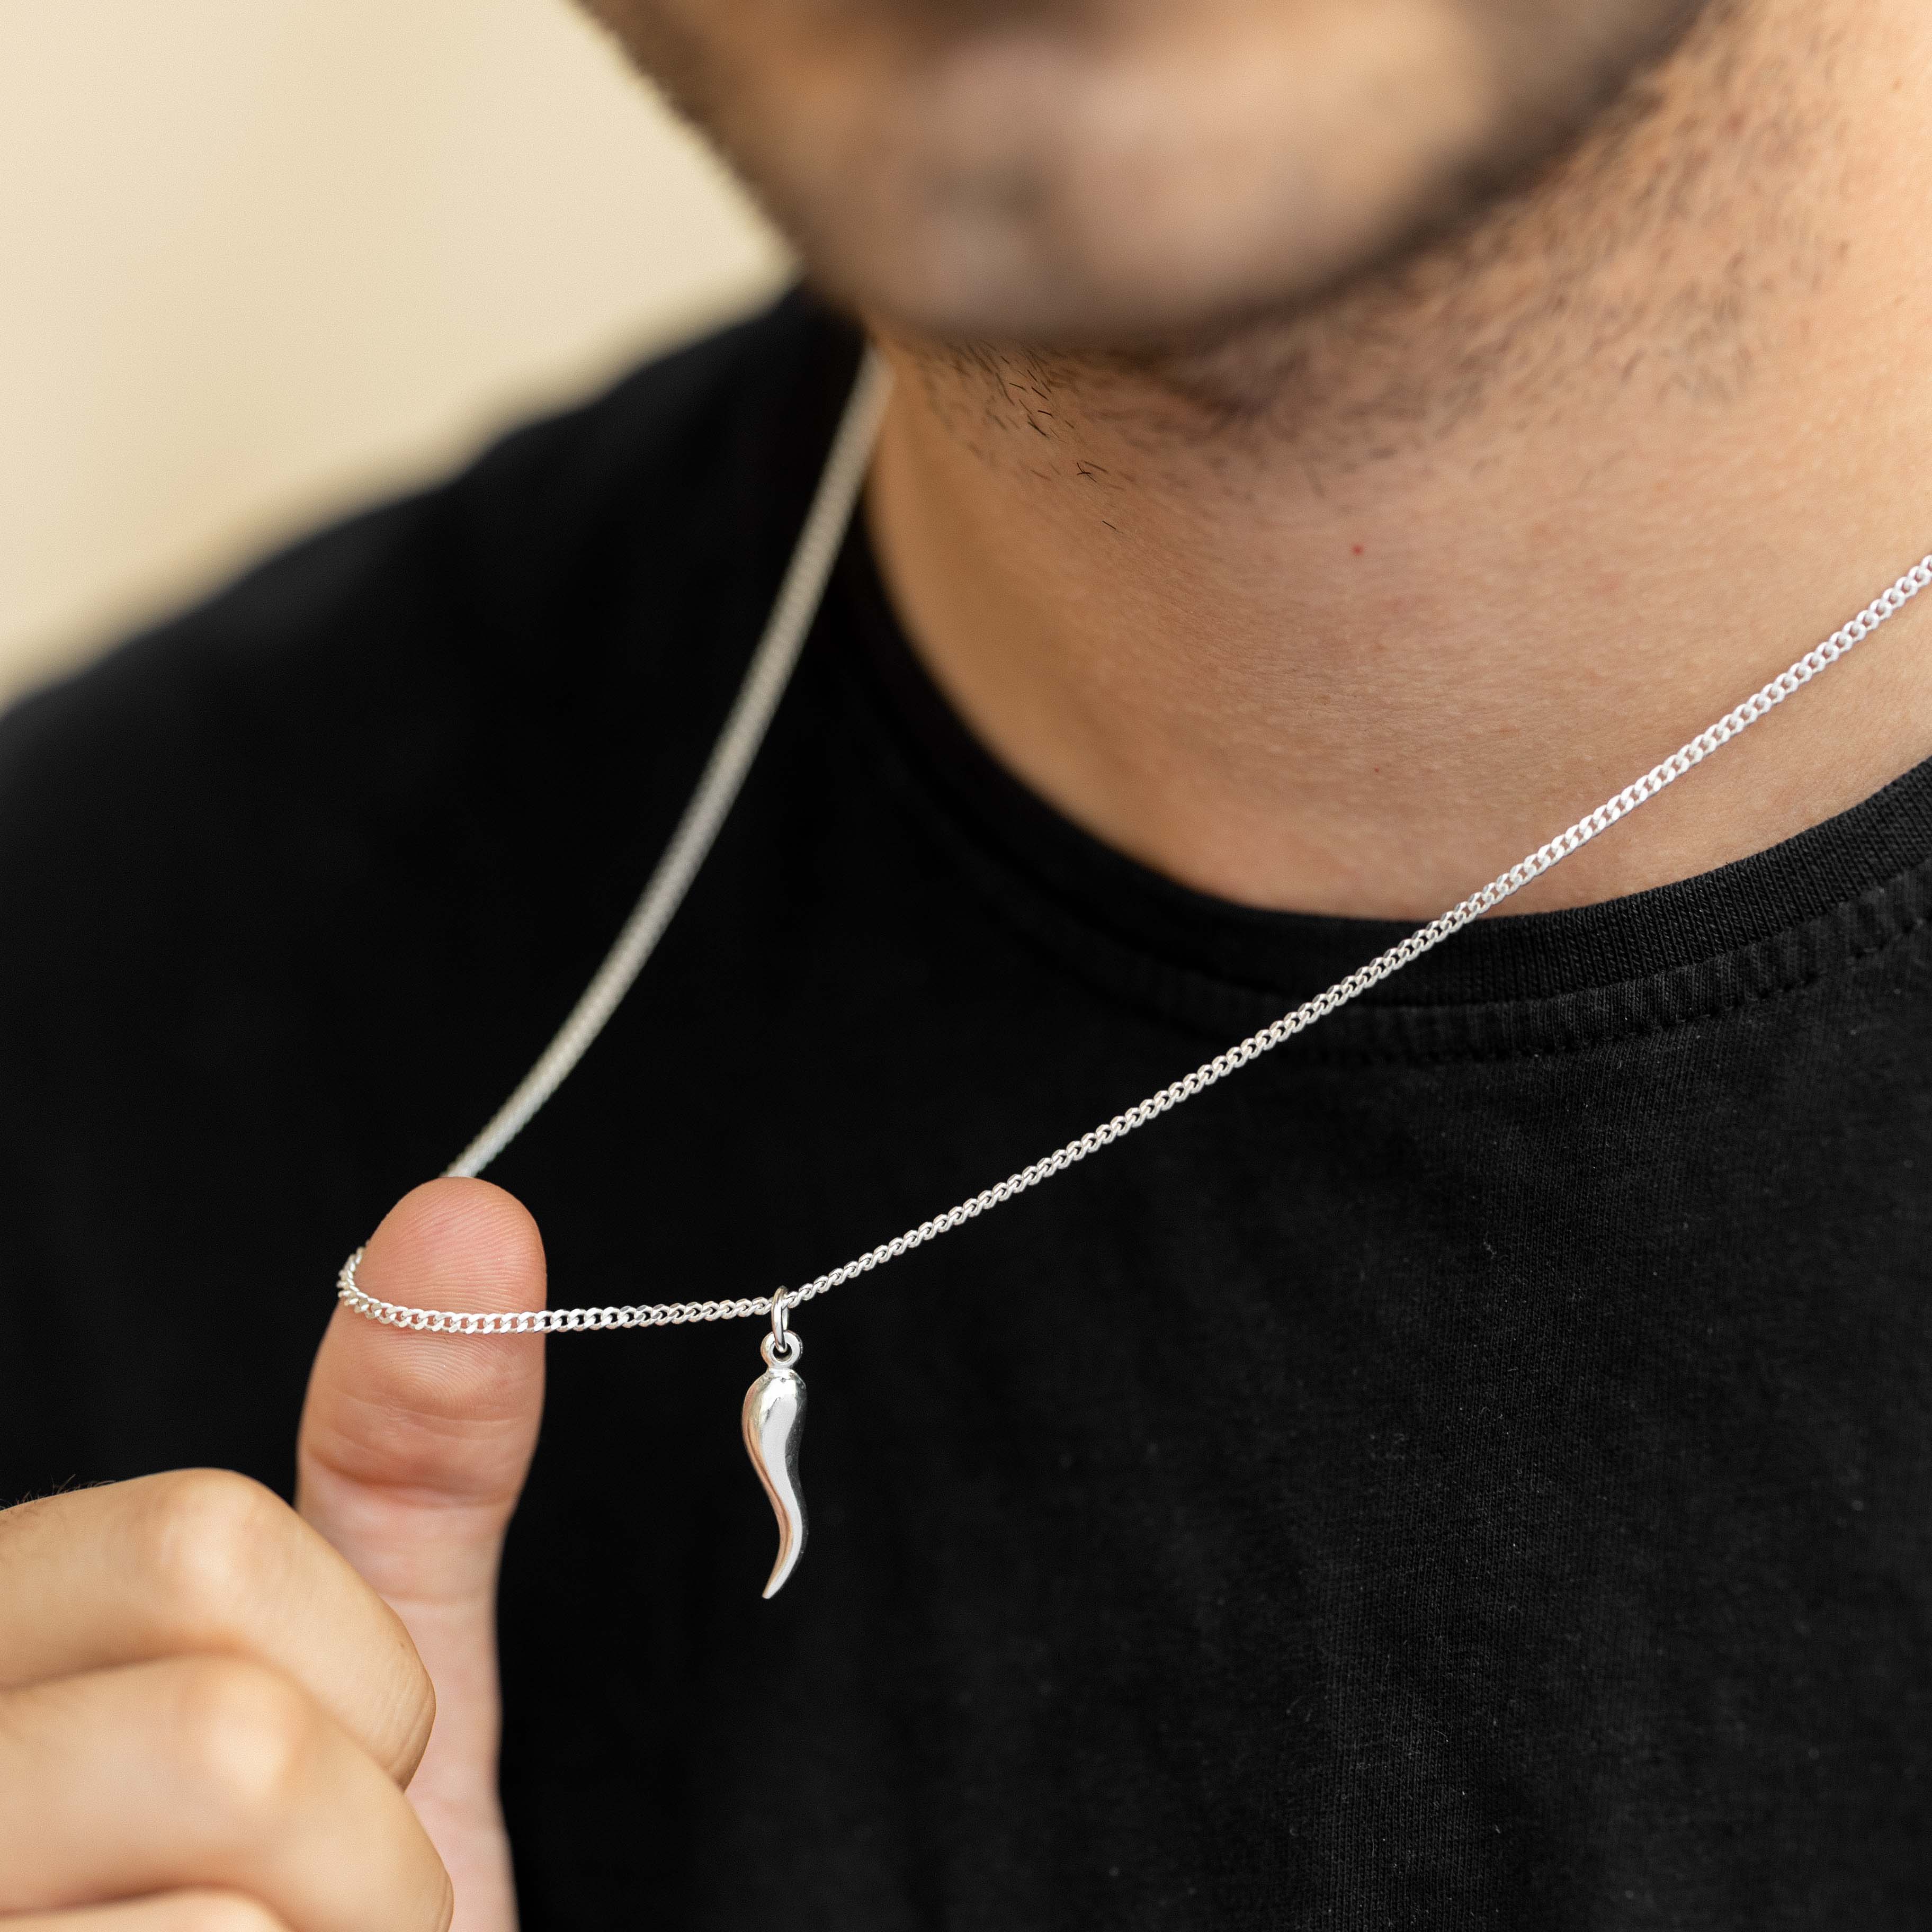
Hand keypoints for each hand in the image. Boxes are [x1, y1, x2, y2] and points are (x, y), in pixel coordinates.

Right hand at [0, 1179, 547, 1931]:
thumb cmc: (323, 1914)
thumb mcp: (377, 1665)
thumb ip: (408, 1451)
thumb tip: (472, 1213)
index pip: (197, 1545)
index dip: (357, 1664)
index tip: (350, 1754)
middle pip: (226, 1729)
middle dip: (367, 1846)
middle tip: (324, 1916)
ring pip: (226, 1904)